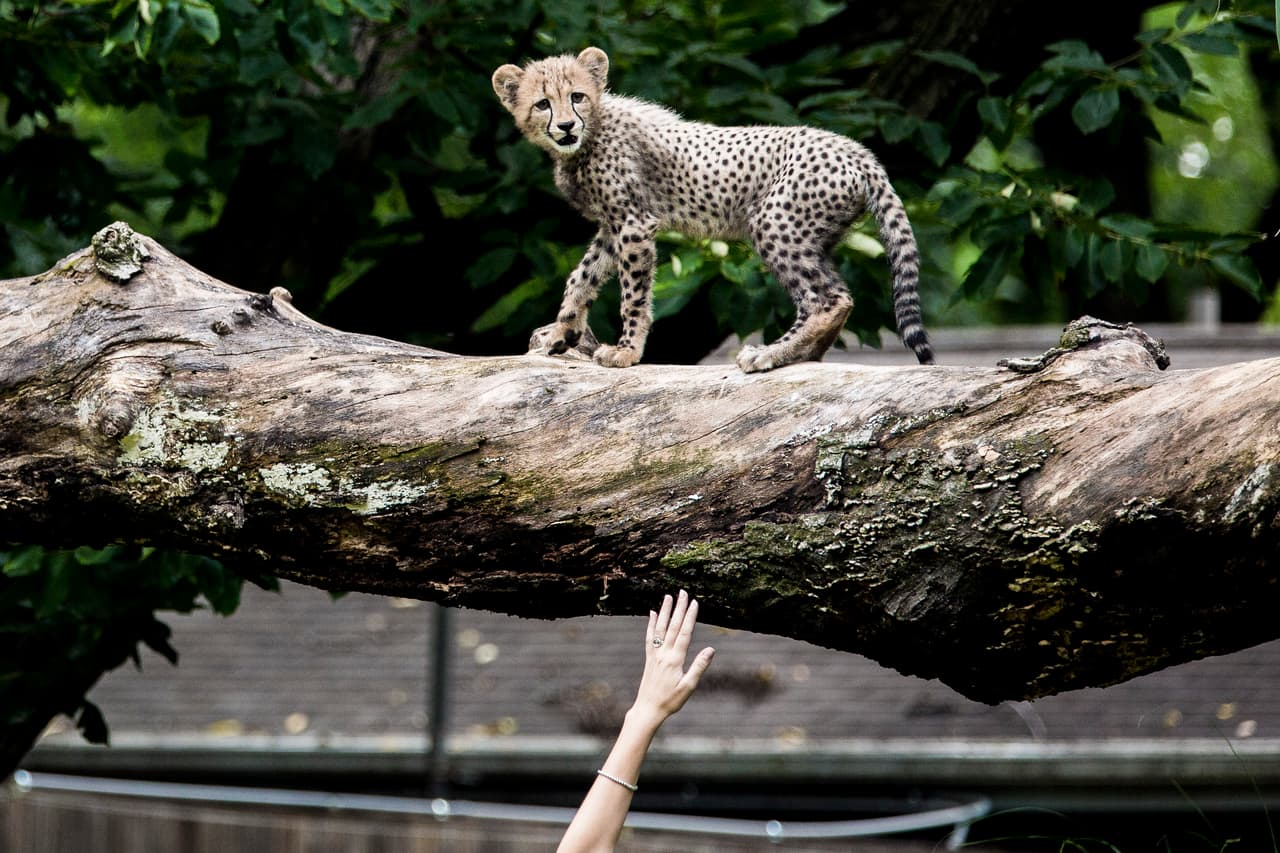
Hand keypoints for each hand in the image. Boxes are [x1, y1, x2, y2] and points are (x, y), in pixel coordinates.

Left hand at [631, 590, 714, 726]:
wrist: (648, 709)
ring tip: (667, 596)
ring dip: (664, 611)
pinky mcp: (649, 658)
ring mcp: (655, 655)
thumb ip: (699, 667)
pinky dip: (651, 624)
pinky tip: (652, 613)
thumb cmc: (670, 701)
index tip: (694, 602)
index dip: (689, 617)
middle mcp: (664, 654)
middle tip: (682, 592)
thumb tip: (711, 649)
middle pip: (672, 626)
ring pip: (660, 628)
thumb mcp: (689, 687)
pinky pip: (649, 638)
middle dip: (678, 608)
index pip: (684, 633)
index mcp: (675, 660)